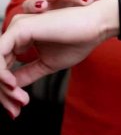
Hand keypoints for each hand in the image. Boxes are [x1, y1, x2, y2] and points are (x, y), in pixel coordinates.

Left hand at [0, 0, 118, 117]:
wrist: (96, 24)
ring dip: (3, 85)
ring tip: (19, 100)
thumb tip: (12, 87)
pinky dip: (2, 73)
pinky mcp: (21, 27)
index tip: (16, 109)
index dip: (6, 89)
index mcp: (23, 38)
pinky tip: (13, 85)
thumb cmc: (78, 39)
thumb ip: (29, 72)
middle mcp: (17, 30)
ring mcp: (18, 27)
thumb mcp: (48, 63)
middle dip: (3, 91)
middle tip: (15, 110)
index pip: (4, 64)